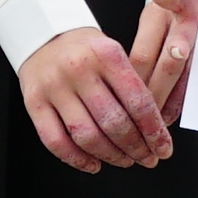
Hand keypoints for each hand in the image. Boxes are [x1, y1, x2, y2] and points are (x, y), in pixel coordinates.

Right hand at [20, 26, 172, 173]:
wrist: (43, 33)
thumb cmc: (85, 50)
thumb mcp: (114, 54)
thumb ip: (132, 87)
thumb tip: (154, 131)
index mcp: (106, 54)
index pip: (137, 101)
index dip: (154, 131)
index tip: (163, 148)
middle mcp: (78, 69)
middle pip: (113, 122)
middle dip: (136, 148)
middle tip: (147, 158)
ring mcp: (54, 87)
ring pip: (86, 135)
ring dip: (110, 156)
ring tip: (124, 160)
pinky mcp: (34, 102)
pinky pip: (55, 141)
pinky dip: (77, 159)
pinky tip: (93, 164)